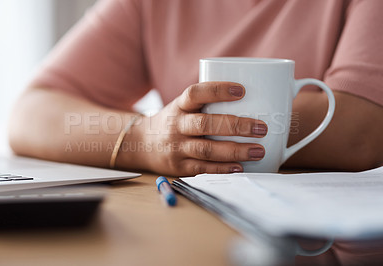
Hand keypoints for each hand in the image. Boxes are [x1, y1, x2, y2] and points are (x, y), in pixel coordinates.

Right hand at [120, 82, 267, 175]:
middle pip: (205, 124)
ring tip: (258, 150)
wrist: (142, 144)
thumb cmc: (174, 122)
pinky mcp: (178, 166)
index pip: (195, 93)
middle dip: (236, 126)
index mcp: (179, 106)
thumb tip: (253, 99)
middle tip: (261, 128)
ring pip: (206, 149)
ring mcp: (176, 147)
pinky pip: (202, 168)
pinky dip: (222, 168)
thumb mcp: (183, 107)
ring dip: (235, 150)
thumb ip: (207, 103)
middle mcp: (176, 125)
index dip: (218, 90)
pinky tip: (240, 167)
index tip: (242, 90)